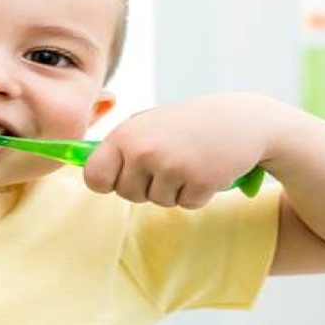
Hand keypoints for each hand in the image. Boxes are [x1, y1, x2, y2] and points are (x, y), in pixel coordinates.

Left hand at [83, 93, 291, 207]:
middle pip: (127, 194)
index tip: (120, 178)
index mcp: (124, 136)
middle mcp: (143, 150)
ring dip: (174, 189)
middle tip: (167, 163)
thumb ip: (119, 148)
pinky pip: (187, 205)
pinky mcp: (199, 180)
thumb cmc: (185, 125)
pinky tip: (206, 170)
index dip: (107, 183)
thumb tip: (86, 171)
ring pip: (158, 202)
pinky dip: (197, 194)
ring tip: (188, 162)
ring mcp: (171, 166)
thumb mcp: (146, 126)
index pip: (94, 176)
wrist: (238, 120)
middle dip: (145, 187)